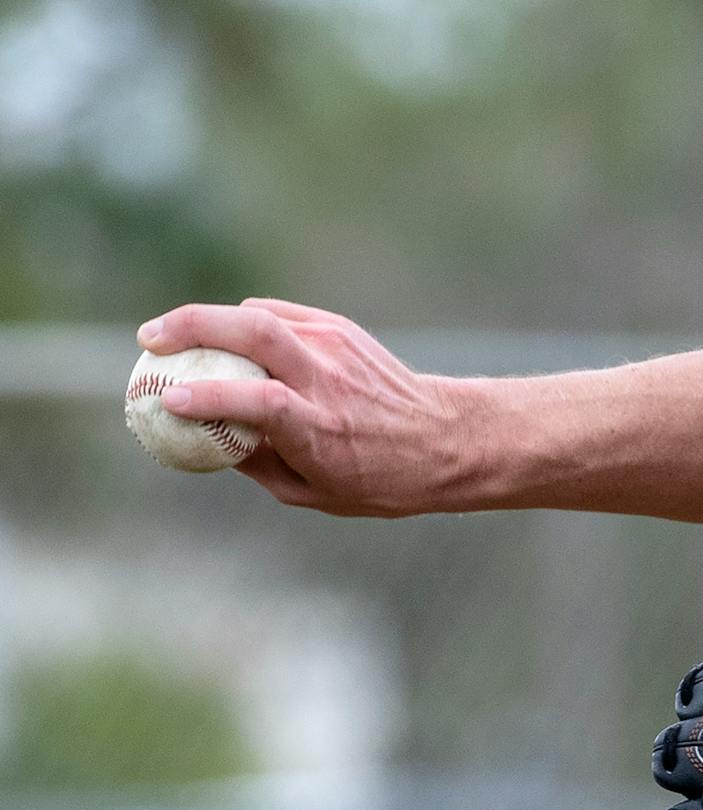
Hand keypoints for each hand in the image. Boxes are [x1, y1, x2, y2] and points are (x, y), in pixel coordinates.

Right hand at [137, 299, 470, 516]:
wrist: (447, 439)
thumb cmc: (378, 478)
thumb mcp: (313, 492)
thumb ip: (255, 463)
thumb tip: (205, 436)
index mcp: (319, 428)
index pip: (260, 401)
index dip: (211, 396)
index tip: (168, 400)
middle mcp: (327, 381)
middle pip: (256, 333)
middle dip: (193, 327)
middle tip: (148, 340)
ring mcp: (336, 349)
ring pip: (264, 316)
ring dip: (210, 319)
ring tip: (171, 334)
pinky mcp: (343, 331)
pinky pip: (282, 316)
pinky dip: (245, 319)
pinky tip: (223, 333)